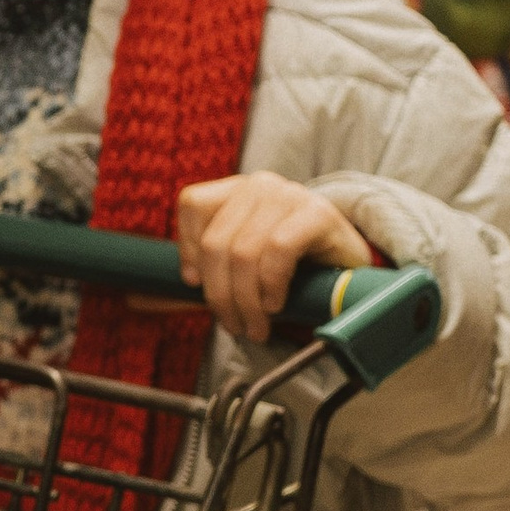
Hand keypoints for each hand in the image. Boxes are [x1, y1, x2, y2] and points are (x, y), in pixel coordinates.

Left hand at [175, 172, 372, 343]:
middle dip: (220, 293)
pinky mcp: (320, 213)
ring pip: (244, 251)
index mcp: (239, 190)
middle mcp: (263, 185)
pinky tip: (276, 303)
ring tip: (255, 325)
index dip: (188, 248)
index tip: (194, 284)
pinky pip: (278, 249)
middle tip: (233, 325)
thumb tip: (157, 293)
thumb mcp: (245, 263)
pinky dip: (271, 284)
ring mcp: (292, 195)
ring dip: (246, 300)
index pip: (194, 204)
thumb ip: (209, 269)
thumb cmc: (293, 269)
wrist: (352, 271)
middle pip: (218, 240)